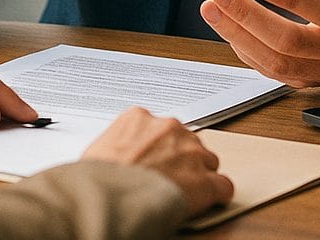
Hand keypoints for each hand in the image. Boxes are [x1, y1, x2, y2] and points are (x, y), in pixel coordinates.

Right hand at [82, 107, 232, 216]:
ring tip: (185, 192)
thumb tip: (113, 158)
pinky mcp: (204, 181)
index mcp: (139, 118)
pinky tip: (211, 201)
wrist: (107, 199)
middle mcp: (168, 128)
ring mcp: (189, 153)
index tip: (158, 159)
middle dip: (181, 159)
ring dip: (199, 174)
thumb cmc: (97, 181)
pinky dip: (217, 194)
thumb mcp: (97, 150)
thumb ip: (116, 145)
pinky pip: (222, 185)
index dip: (161, 147)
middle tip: (170, 178)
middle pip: (186, 141)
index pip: (160, 127)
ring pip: (207, 161)